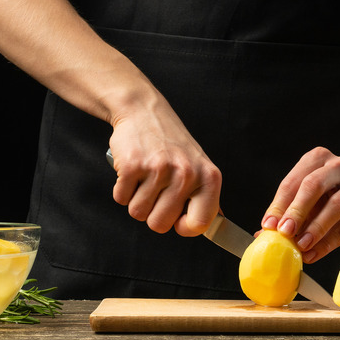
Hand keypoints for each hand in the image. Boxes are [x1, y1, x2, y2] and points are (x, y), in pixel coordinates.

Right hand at [108, 97, 221, 236]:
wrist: (143, 111)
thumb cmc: (171, 143)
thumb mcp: (199, 166)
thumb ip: (206, 196)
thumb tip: (218, 222)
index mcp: (208, 177)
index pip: (200, 224)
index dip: (183, 228)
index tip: (177, 220)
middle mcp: (187, 173)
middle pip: (160, 225)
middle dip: (152, 214)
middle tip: (155, 191)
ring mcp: (159, 169)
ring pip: (138, 213)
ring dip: (136, 200)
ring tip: (145, 178)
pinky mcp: (133, 166)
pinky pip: (121, 198)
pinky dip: (123, 189)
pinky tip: (133, 171)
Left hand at [260, 147, 339, 263]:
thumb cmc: (328, 201)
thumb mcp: (307, 202)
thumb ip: (287, 214)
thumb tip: (262, 233)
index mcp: (318, 159)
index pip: (293, 181)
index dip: (279, 205)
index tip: (268, 226)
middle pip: (315, 185)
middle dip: (297, 210)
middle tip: (284, 232)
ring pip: (336, 205)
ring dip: (315, 228)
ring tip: (301, 246)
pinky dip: (327, 243)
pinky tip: (313, 254)